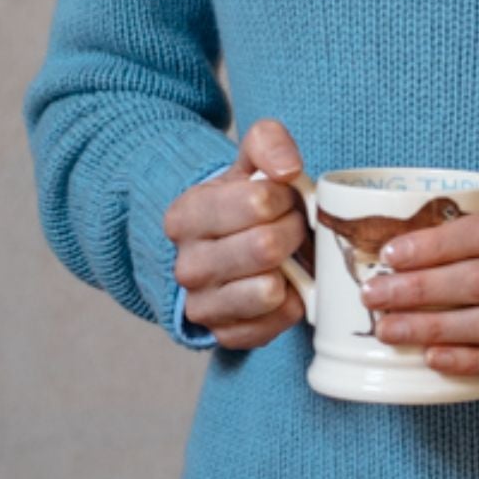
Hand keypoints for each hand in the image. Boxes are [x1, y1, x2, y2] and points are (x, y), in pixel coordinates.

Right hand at [162, 118, 311, 349]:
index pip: (257, 202)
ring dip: (293, 269)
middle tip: (292, 227)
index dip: (285, 197)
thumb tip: (288, 168)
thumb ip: (268, 142)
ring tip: (287, 256)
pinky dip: (292, 302)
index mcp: (185, 216)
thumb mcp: (249, 162)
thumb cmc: (243, 204)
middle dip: (293, 232)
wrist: (227, 249)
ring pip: (269, 290)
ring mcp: (203, 305)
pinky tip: (284, 285)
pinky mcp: (226, 336)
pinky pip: (277, 321)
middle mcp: (187, 265)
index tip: (283, 198)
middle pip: (266, 247)